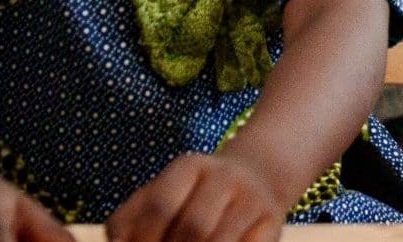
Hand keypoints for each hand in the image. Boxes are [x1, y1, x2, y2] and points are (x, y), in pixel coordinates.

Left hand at [108, 151, 285, 241]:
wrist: (258, 175)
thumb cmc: (193, 196)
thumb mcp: (159, 194)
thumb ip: (129, 219)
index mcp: (189, 167)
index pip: (161, 204)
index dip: (144, 238)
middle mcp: (224, 177)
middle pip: (193, 227)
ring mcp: (252, 198)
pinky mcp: (274, 219)